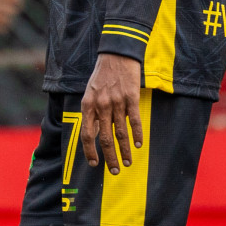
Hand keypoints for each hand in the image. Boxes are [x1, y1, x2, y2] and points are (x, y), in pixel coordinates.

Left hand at [81, 53, 142, 174]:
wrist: (116, 55)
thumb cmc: (102, 76)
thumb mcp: (90, 93)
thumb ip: (92, 113)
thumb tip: (94, 134)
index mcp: (87, 105)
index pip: (87, 134)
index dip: (90, 151)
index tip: (95, 163)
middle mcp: (101, 105)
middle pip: (104, 138)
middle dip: (109, 157)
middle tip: (115, 170)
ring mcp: (116, 102)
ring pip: (120, 132)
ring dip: (124, 150)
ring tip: (128, 162)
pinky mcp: (131, 98)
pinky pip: (134, 120)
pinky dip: (137, 134)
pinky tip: (139, 145)